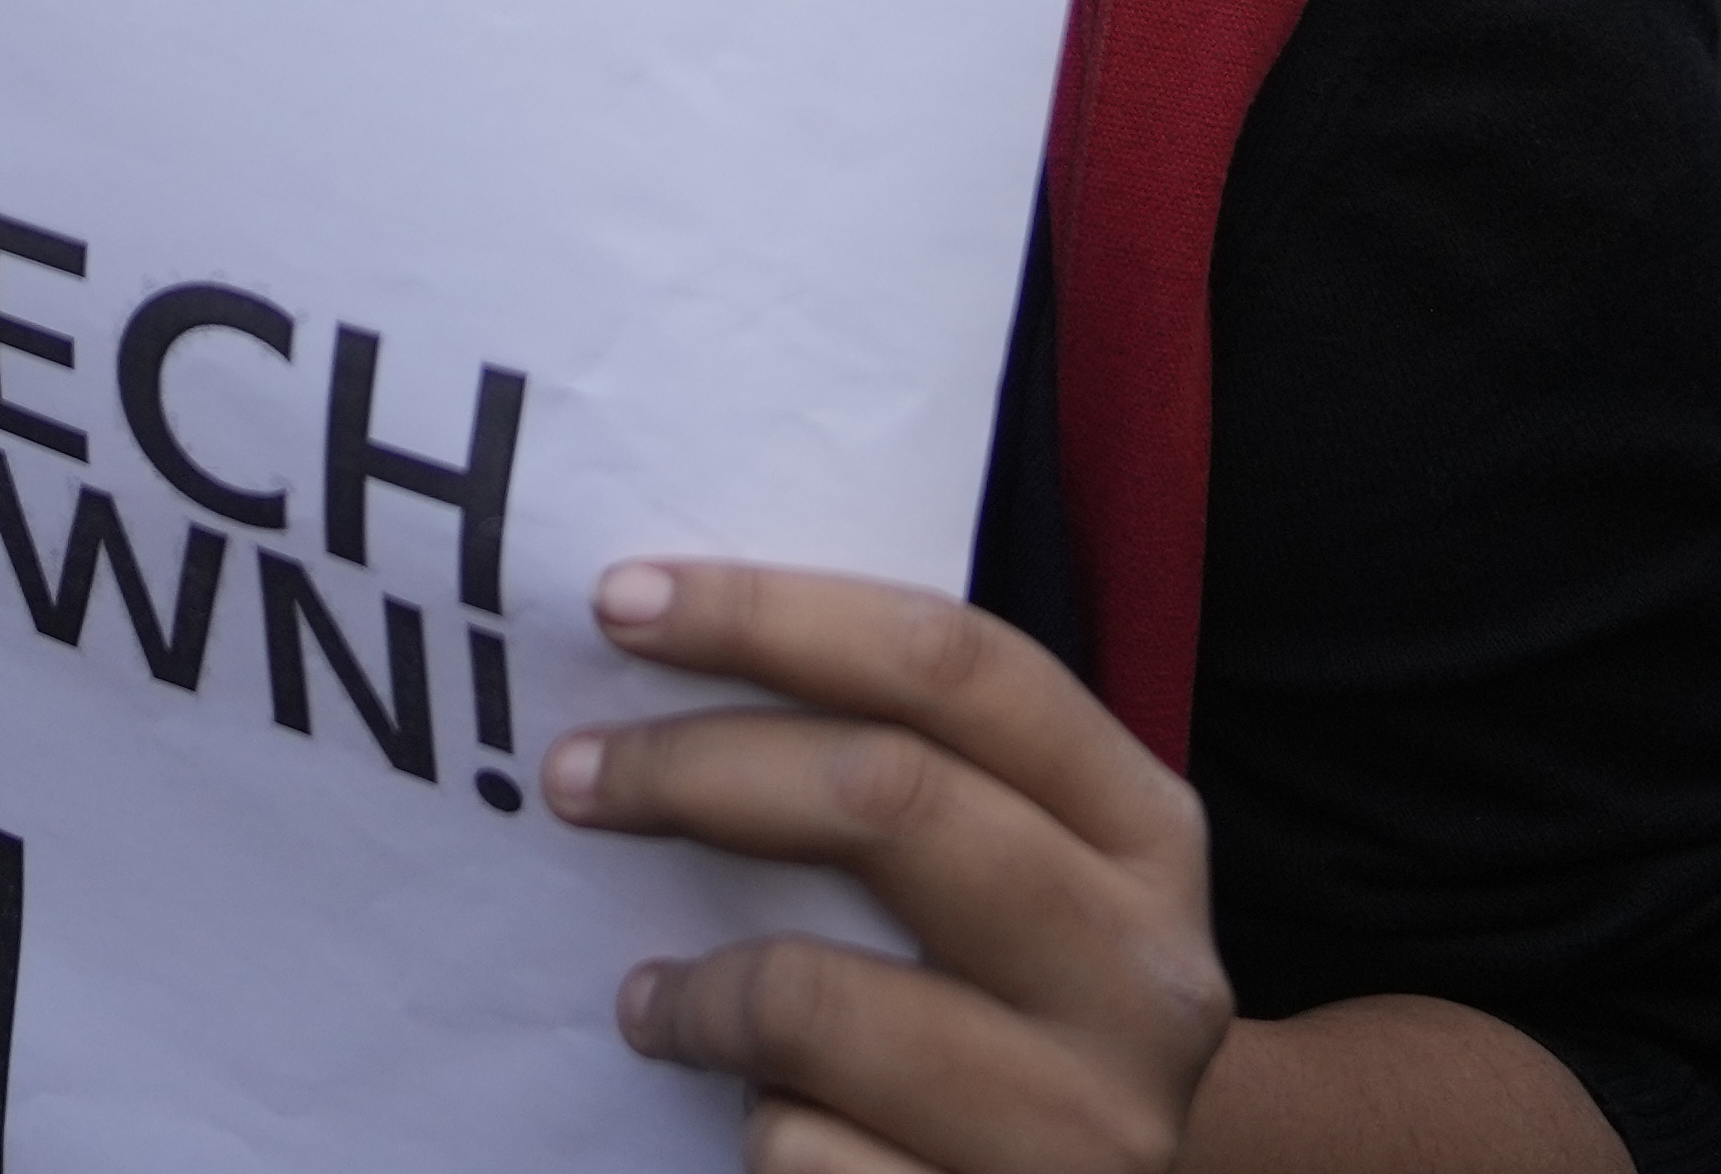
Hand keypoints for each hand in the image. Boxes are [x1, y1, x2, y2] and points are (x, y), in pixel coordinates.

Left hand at [549, 559, 1226, 1173]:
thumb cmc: (1013, 1017)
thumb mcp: (1015, 878)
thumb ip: (911, 776)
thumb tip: (671, 647)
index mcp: (1148, 833)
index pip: (959, 667)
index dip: (777, 616)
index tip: (622, 602)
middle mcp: (1145, 972)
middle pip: (889, 797)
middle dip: (695, 770)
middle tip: (572, 777)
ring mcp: (1090, 1125)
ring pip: (818, 1001)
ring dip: (696, 994)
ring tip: (651, 1003)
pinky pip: (804, 1154)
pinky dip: (755, 1129)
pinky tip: (758, 1120)